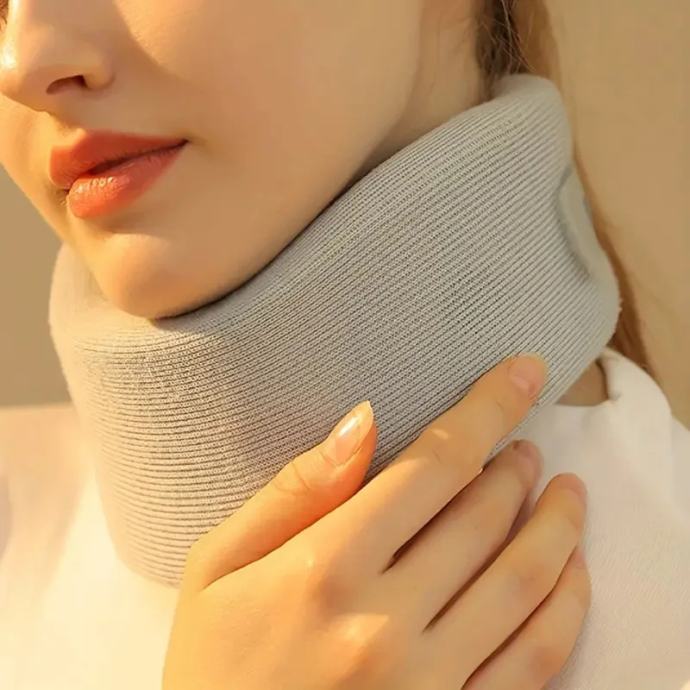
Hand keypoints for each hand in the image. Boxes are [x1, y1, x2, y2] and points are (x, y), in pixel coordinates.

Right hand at [162, 354, 590, 689]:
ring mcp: (426, 685)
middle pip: (483, 516)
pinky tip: (572, 568)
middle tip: (527, 444)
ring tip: (566, 488)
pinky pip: (537, 660)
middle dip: (518, 464)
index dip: (487, 410)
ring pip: (523, 581)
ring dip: (558, 523)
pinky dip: (569, 603)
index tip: (523, 371)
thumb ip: (294, 491)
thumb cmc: (212, 666)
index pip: (432, 467)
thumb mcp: (217, 567)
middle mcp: (381, 625)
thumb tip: (364, 419)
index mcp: (322, 570)